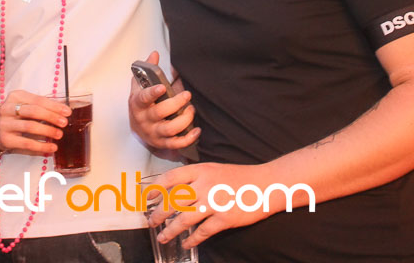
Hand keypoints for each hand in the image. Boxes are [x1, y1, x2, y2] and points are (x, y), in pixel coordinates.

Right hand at [0, 90, 70, 155]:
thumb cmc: (13, 116)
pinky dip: (41, 146)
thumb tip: (63, 112)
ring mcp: (5, 124)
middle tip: (64, 123)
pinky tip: (52, 147)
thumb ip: (40, 107)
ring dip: (47, 131)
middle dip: (52, 117)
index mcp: (15, 96)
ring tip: (59, 134)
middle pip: (34, 111)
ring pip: (30, 127)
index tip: (67, 112)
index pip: (38, 100)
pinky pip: (26, 143)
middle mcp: (8, 109)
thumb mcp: (23, 105)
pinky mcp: (5, 140)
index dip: (54, 106)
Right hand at [128, 51, 198, 149]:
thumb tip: (154, 54)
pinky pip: (176, 144)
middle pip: (159, 112)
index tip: (162, 87)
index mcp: (138, 103)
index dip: (152, 92)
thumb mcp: (140, 86)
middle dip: (176, 103)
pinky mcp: (162, 143)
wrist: (137, 127)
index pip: (143, 98)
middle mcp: (144, 119)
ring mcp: (153, 132)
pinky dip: (188, 138)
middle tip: (187, 95)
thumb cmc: (141, 103)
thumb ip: (147, 70)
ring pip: (170, 129)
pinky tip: (196, 130)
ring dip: (184, 119)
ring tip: (191, 109)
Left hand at [148, 162, 290, 248]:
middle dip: (159, 214)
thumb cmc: (238, 177)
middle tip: (151, 222)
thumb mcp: (213, 169)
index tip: (148, 199)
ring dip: (171, 230)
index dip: (156, 189)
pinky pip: (203, 232)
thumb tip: (174, 188)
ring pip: (184, 219)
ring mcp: (214, 202)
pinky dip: (192, 240)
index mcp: (200, 170)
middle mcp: (204, 185)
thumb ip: (195, 177)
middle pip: (174, 201)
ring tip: (163, 237)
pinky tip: (186, 244)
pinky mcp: (224, 218)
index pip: (170, 178)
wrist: (265, 184)